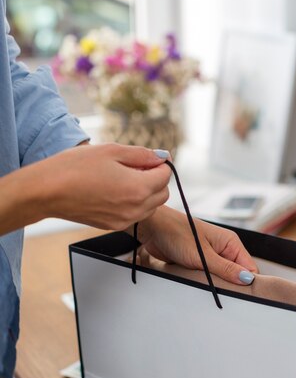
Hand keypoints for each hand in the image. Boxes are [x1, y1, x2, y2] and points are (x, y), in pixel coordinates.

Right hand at [16, 143, 171, 230]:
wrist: (47, 191)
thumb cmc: (75, 168)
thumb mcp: (112, 151)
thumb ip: (142, 155)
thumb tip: (161, 157)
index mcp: (138, 188)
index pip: (166, 175)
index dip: (159, 163)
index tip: (148, 158)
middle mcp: (135, 208)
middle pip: (163, 193)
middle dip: (155, 179)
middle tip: (135, 167)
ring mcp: (124, 220)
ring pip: (151, 206)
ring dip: (146, 192)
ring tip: (122, 178)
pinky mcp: (113, 226)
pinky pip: (135, 214)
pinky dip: (133, 203)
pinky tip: (113, 190)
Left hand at [137, 206, 258, 284]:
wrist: (153, 229)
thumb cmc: (177, 233)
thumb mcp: (203, 255)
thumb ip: (225, 269)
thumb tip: (246, 279)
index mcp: (230, 243)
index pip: (249, 267)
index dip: (248, 282)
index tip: (242, 295)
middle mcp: (223, 249)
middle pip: (237, 274)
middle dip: (231, 285)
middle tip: (223, 295)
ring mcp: (211, 257)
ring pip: (222, 277)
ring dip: (216, 285)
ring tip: (209, 289)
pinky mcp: (199, 263)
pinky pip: (209, 277)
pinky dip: (205, 283)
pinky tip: (200, 286)